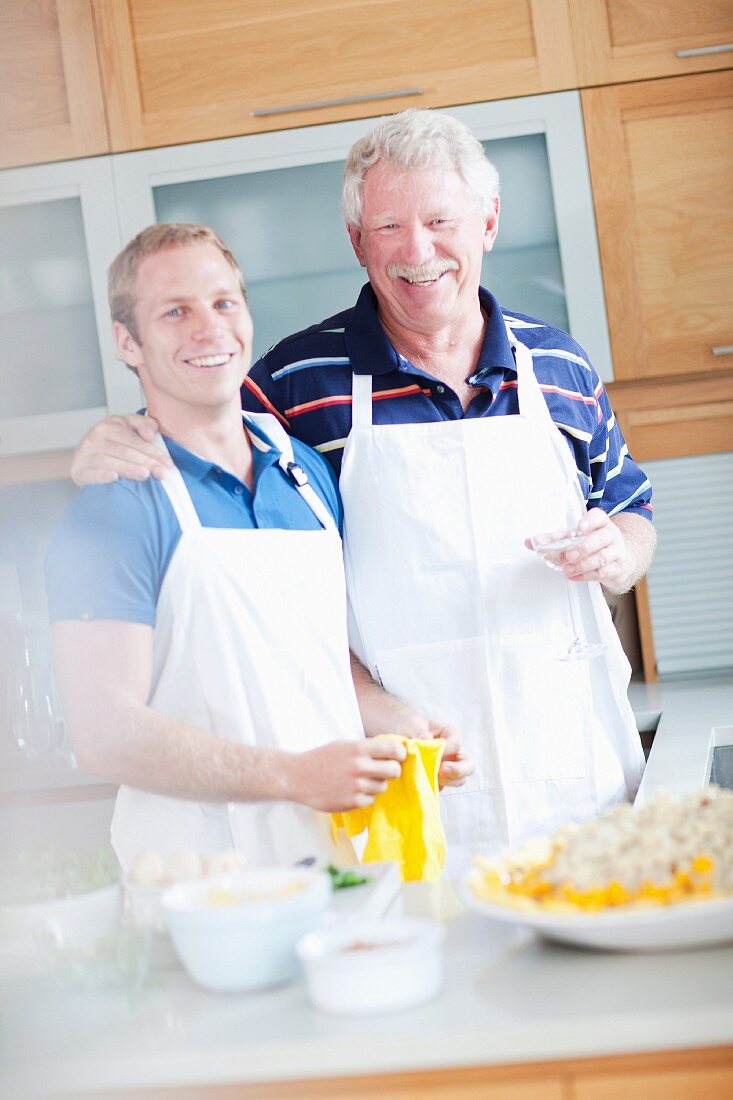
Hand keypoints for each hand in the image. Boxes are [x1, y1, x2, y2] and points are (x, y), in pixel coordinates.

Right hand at [70, 414, 169, 486]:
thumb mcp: (129, 427)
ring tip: (145, 475)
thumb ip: (144, 425)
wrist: (85, 457)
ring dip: (129, 469)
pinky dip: (102, 475)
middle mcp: (95, 436)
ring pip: (110, 461)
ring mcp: (85, 453)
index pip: (133, 439)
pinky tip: (114, 478)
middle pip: (124, 451)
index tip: (167, 461)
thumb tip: (150, 435)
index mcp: (110, 424)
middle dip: (146, 462)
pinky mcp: (78, 469)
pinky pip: (90, 472)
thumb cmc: (113, 442)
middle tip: (162, 472)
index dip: (152, 450)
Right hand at [287, 738, 406, 811]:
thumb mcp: (343, 745)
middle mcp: (359, 767)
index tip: (398, 756)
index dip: (400, 753)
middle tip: (385, 770)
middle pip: (394, 770)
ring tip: (359, 780)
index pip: (393, 749)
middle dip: (392, 770)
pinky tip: (351, 791)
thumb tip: (392, 751)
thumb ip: (366, 748)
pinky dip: (364, 797)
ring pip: (382, 786)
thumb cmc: (321, 759)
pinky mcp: (351, 802)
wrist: (297, 777)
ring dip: (375, 784)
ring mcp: (356, 786)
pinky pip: (370, 800)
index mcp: (358, 749)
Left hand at [385, 707, 474, 788]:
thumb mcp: (411, 723)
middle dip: (458, 771)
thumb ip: (418, 730)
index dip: (446, 749)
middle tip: (441, 770)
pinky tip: (420, 783)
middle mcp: (453, 753)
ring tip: (429, 776)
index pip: (456, 744)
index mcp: (451, 735)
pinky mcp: (437, 779)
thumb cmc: (408, 725)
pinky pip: (441, 787)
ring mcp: (447, 768)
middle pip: (469, 766)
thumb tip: (427, 739)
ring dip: (446, 781)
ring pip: (458, 780)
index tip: (431, 750)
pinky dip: (433, 788)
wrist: (398, 734)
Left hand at [525, 508, 634, 593]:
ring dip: (582, 565)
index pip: (599, 517)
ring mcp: (617, 552)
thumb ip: (555, 539)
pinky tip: (573, 576)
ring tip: (566, 570)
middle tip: (567, 555)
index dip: (590, 521)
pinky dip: (585, 575)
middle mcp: (611, 535)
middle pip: (601, 538)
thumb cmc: (596, 544)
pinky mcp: (617, 569)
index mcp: (601, 523)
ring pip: (601, 557)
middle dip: (583, 547)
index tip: (580, 526)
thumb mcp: (578, 537)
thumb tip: (530, 542)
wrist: (623, 558)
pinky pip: (603, 572)